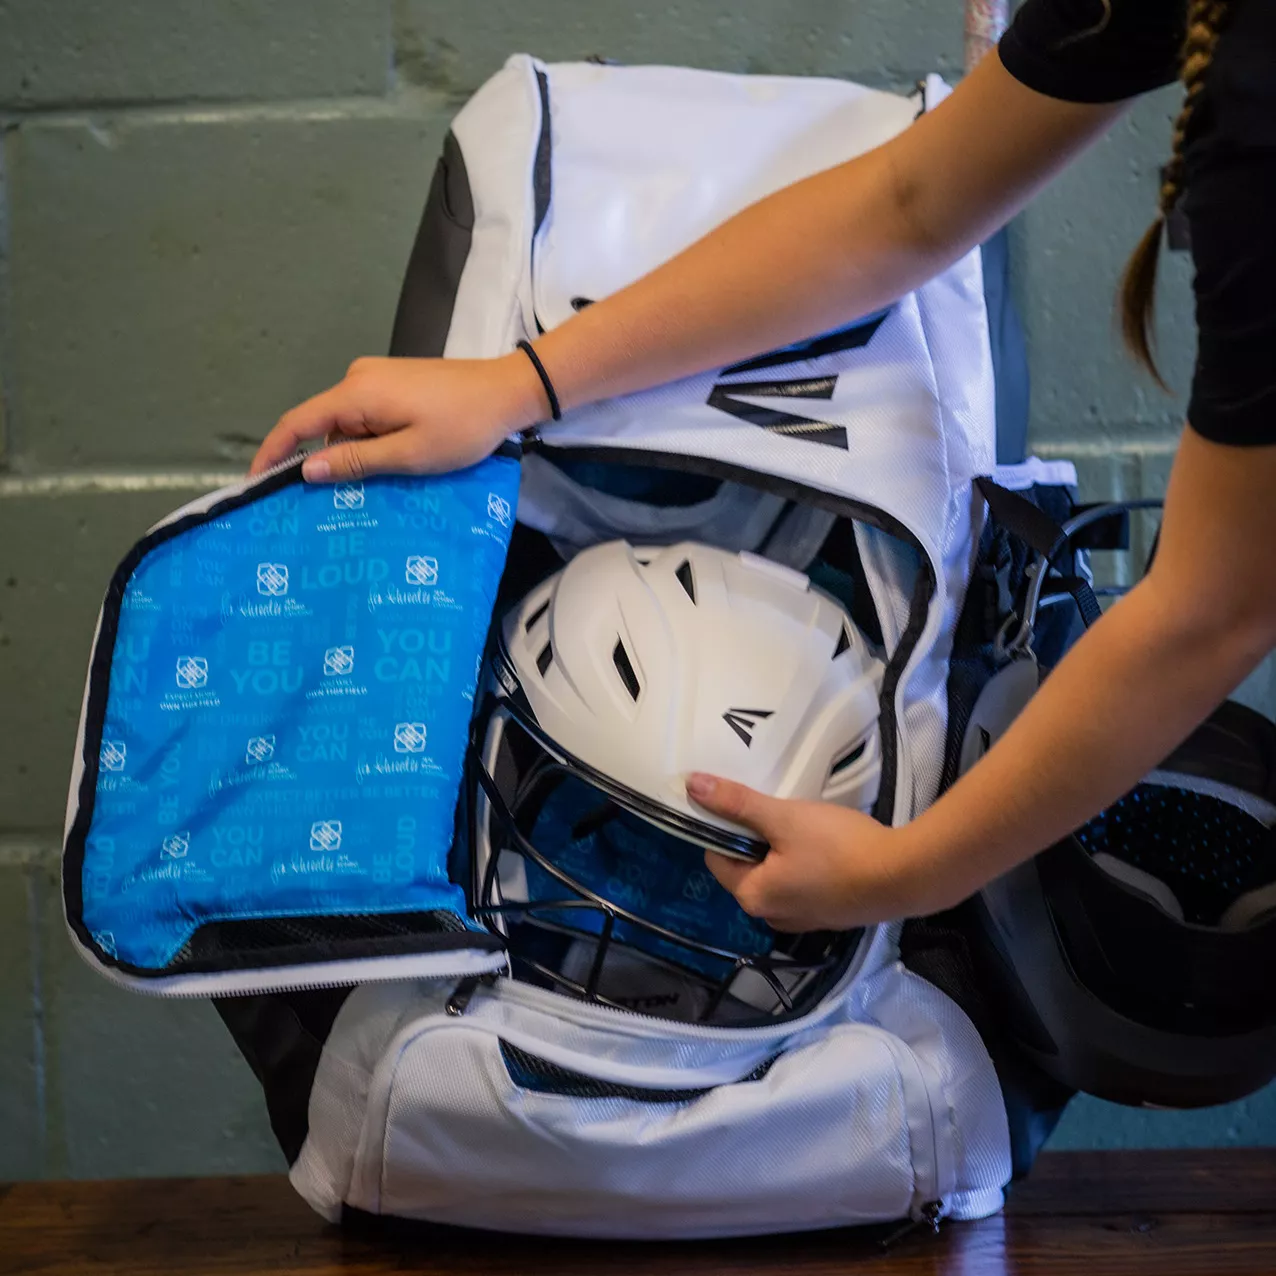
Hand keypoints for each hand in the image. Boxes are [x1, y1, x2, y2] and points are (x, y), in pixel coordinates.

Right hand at [249, 353, 548, 480]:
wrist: (508, 391)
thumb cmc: (462, 427)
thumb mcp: (409, 454)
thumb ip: (356, 461)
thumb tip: (306, 471)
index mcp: (356, 392)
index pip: (297, 423)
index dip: (274, 454)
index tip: (256, 484)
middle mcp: (358, 377)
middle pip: (324, 425)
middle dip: (325, 461)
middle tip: (332, 505)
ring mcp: (377, 376)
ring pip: (348, 423)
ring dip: (354, 453)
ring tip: (374, 488)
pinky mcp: (395, 382)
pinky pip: (367, 415)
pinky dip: (370, 441)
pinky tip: (389, 464)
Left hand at [686, 773, 951, 930]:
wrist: (904, 876)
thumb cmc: (838, 847)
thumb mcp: (784, 817)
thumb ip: (737, 803)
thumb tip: (692, 785)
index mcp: (752, 896)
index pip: (716, 857)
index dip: (725, 827)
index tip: (745, 804)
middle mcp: (771, 915)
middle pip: (747, 867)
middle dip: (757, 838)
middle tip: (778, 810)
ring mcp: (803, 919)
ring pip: (776, 875)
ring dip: (783, 850)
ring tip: (802, 823)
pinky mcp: (829, 914)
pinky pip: (802, 884)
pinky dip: (805, 864)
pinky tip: (825, 844)